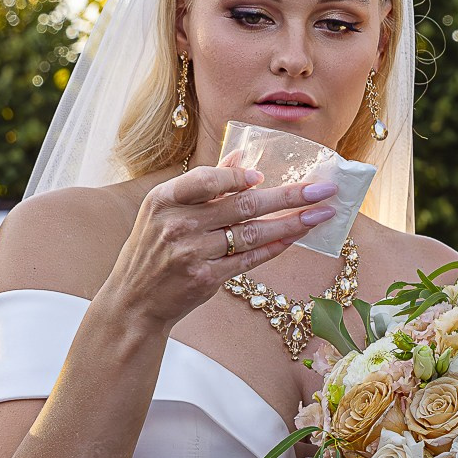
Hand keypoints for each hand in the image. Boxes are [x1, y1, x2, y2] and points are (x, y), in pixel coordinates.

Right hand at [102, 164, 337, 333]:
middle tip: (323, 189)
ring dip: (292, 223)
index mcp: (164, 199)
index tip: (264, 175)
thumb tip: (240, 156)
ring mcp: (192, 253)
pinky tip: (297, 236)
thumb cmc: (154, 249)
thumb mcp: (166, 210)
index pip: (206, 180)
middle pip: (243, 206)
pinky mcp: (206, 279)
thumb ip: (204, 183)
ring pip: (252, 234)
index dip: (237, 177)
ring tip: (321, 213)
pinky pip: (249, 260)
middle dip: (289, 196)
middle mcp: (177, 225)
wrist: (134, 300)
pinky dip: (275, 247)